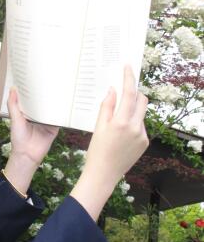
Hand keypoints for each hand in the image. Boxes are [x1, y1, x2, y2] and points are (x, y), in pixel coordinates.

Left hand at [7, 85, 59, 166]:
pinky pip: (59, 118)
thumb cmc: (18, 137)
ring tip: (62, 88)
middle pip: (44, 102)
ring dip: (56, 102)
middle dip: (47, 93)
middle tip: (52, 79)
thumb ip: (13, 105)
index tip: (37, 76)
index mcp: (28, 112)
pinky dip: (63, 113)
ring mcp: (47, 120)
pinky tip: (67, 104)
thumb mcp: (14, 119)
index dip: (33, 89)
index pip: (32, 98)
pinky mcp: (54, 127)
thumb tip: (12, 89)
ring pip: (53, 109)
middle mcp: (38, 115)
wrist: (27, 154)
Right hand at [81, 64, 148, 192]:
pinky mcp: (145, 142)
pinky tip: (121, 133)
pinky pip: (141, 125)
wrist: (103, 174)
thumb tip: (113, 90)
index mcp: (122, 121)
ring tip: (117, 120)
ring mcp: (142, 135)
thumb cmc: (96, 150)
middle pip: (141, 100)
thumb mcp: (98, 126)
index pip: (129, 93)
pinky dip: (133, 123)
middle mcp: (136, 127)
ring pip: (141, 113)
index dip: (129, 78)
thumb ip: (107, 106)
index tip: (128, 67)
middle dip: (134, 93)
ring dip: (132, 109)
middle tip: (123, 91)